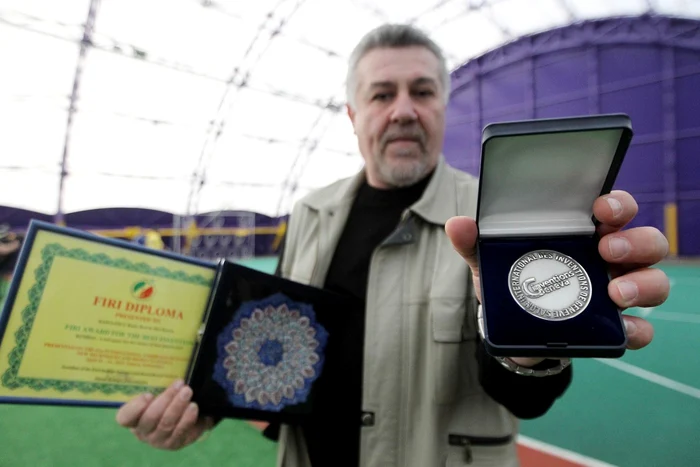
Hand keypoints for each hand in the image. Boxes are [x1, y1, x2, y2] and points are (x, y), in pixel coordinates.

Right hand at [116, 379, 214, 449]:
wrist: (182, 418)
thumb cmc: (164, 401)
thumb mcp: (157, 391)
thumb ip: (157, 382)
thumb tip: (167, 358)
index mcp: (133, 418)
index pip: (125, 417)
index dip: (135, 407)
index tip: (148, 394)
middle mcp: (143, 431)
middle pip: (150, 418)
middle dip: (166, 399)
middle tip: (180, 384)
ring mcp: (158, 440)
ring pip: (167, 424)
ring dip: (178, 406)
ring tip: (188, 392)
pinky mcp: (174, 444)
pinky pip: (181, 433)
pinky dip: (188, 419)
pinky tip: (194, 407)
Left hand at [445, 190, 669, 364]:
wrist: (514, 329)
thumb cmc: (515, 280)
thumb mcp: (493, 262)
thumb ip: (476, 243)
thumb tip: (457, 224)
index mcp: (585, 233)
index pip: (615, 209)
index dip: (617, 203)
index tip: (600, 207)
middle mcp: (610, 259)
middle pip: (647, 241)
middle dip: (635, 241)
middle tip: (606, 249)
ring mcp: (618, 292)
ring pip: (654, 280)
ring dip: (643, 283)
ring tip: (616, 292)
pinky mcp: (615, 327)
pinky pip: (642, 328)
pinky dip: (638, 329)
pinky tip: (622, 329)